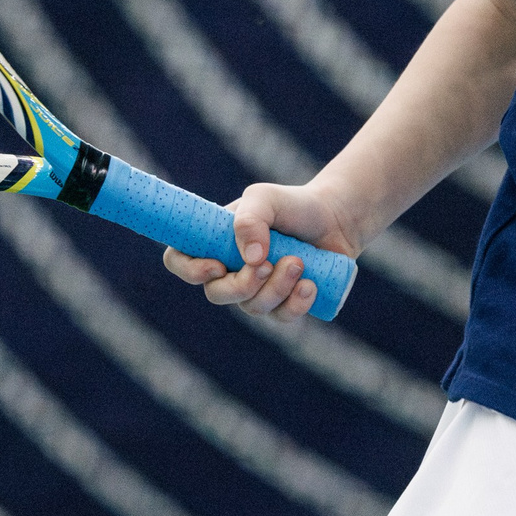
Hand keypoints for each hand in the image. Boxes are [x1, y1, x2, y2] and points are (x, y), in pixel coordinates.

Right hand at [162, 180, 364, 324]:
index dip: (188, 269)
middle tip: (268, 264)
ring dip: (276, 287)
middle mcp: (231, 270)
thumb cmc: (292, 205)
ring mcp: (257, 290)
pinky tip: (310, 284)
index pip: (180, 261)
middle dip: (241, 285)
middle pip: (216, 294)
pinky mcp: (284, 303)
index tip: (216, 266)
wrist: (335, 217)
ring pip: (252, 307)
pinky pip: (281, 317)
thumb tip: (250, 259)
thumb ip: (251, 219)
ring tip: (299, 262)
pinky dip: (295, 303)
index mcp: (215, 242)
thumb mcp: (266, 198)